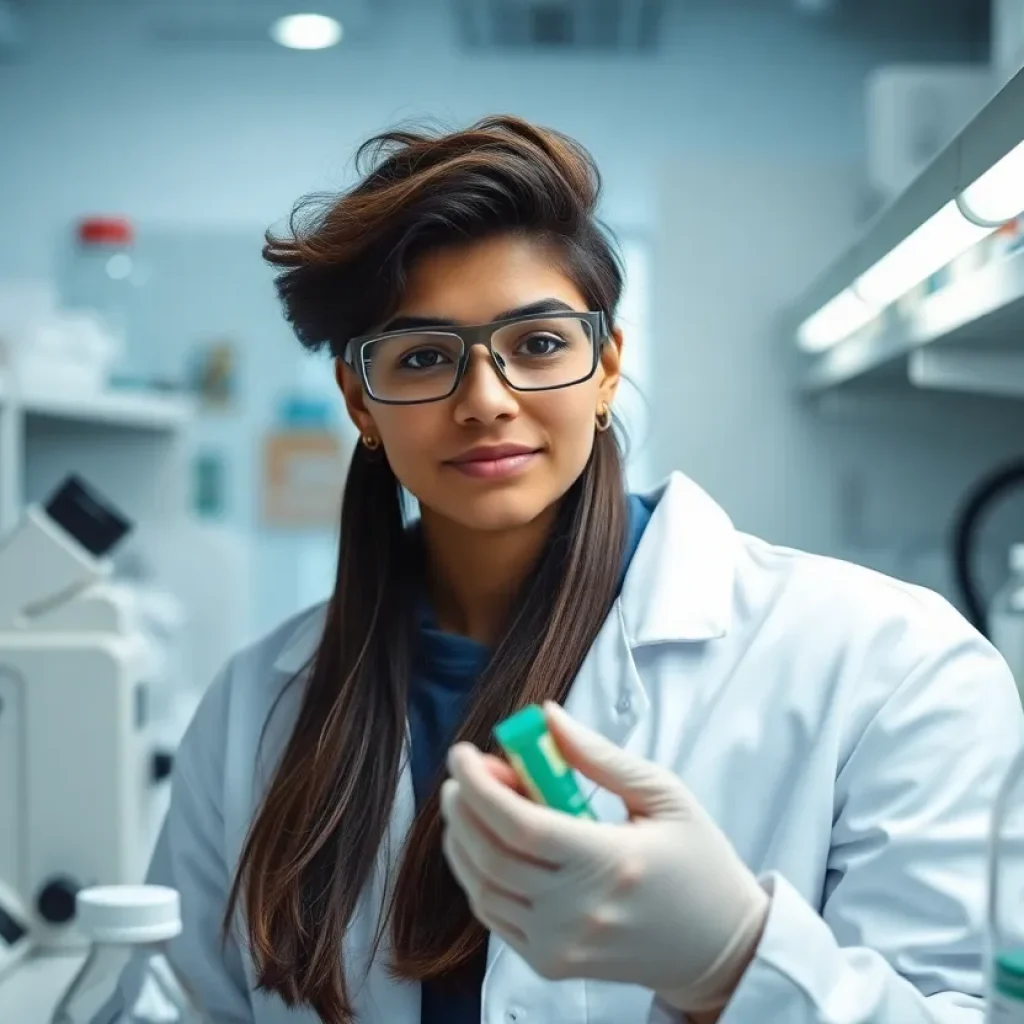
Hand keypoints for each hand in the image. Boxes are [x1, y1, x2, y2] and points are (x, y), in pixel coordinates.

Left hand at [440, 702, 768, 1013]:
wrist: (718, 947)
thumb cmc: (698, 864)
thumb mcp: (663, 795)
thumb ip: (599, 756)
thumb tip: (547, 717)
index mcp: (611, 863)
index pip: (520, 825)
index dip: (480, 786)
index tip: (464, 754)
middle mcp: (579, 912)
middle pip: (491, 855)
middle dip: (463, 806)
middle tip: (465, 772)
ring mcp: (561, 945)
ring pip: (482, 888)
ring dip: (463, 839)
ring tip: (471, 802)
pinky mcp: (551, 965)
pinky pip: (493, 917)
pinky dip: (476, 876)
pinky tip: (484, 844)